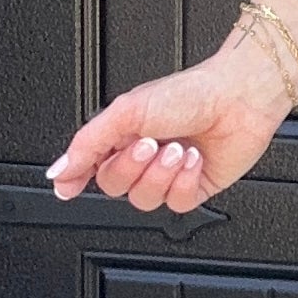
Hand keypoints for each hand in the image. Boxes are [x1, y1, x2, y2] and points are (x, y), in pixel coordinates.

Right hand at [46, 37, 293, 213]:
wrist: (238, 98)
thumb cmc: (190, 93)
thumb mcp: (127, 111)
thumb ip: (87, 143)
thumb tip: (59, 171)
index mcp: (121, 135)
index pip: (88, 167)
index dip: (76, 179)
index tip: (68, 188)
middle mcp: (143, 156)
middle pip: (113, 186)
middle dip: (132, 166)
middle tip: (150, 143)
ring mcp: (168, 174)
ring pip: (144, 200)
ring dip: (161, 174)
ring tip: (178, 148)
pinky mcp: (194, 187)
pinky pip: (175, 204)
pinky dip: (184, 182)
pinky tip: (194, 160)